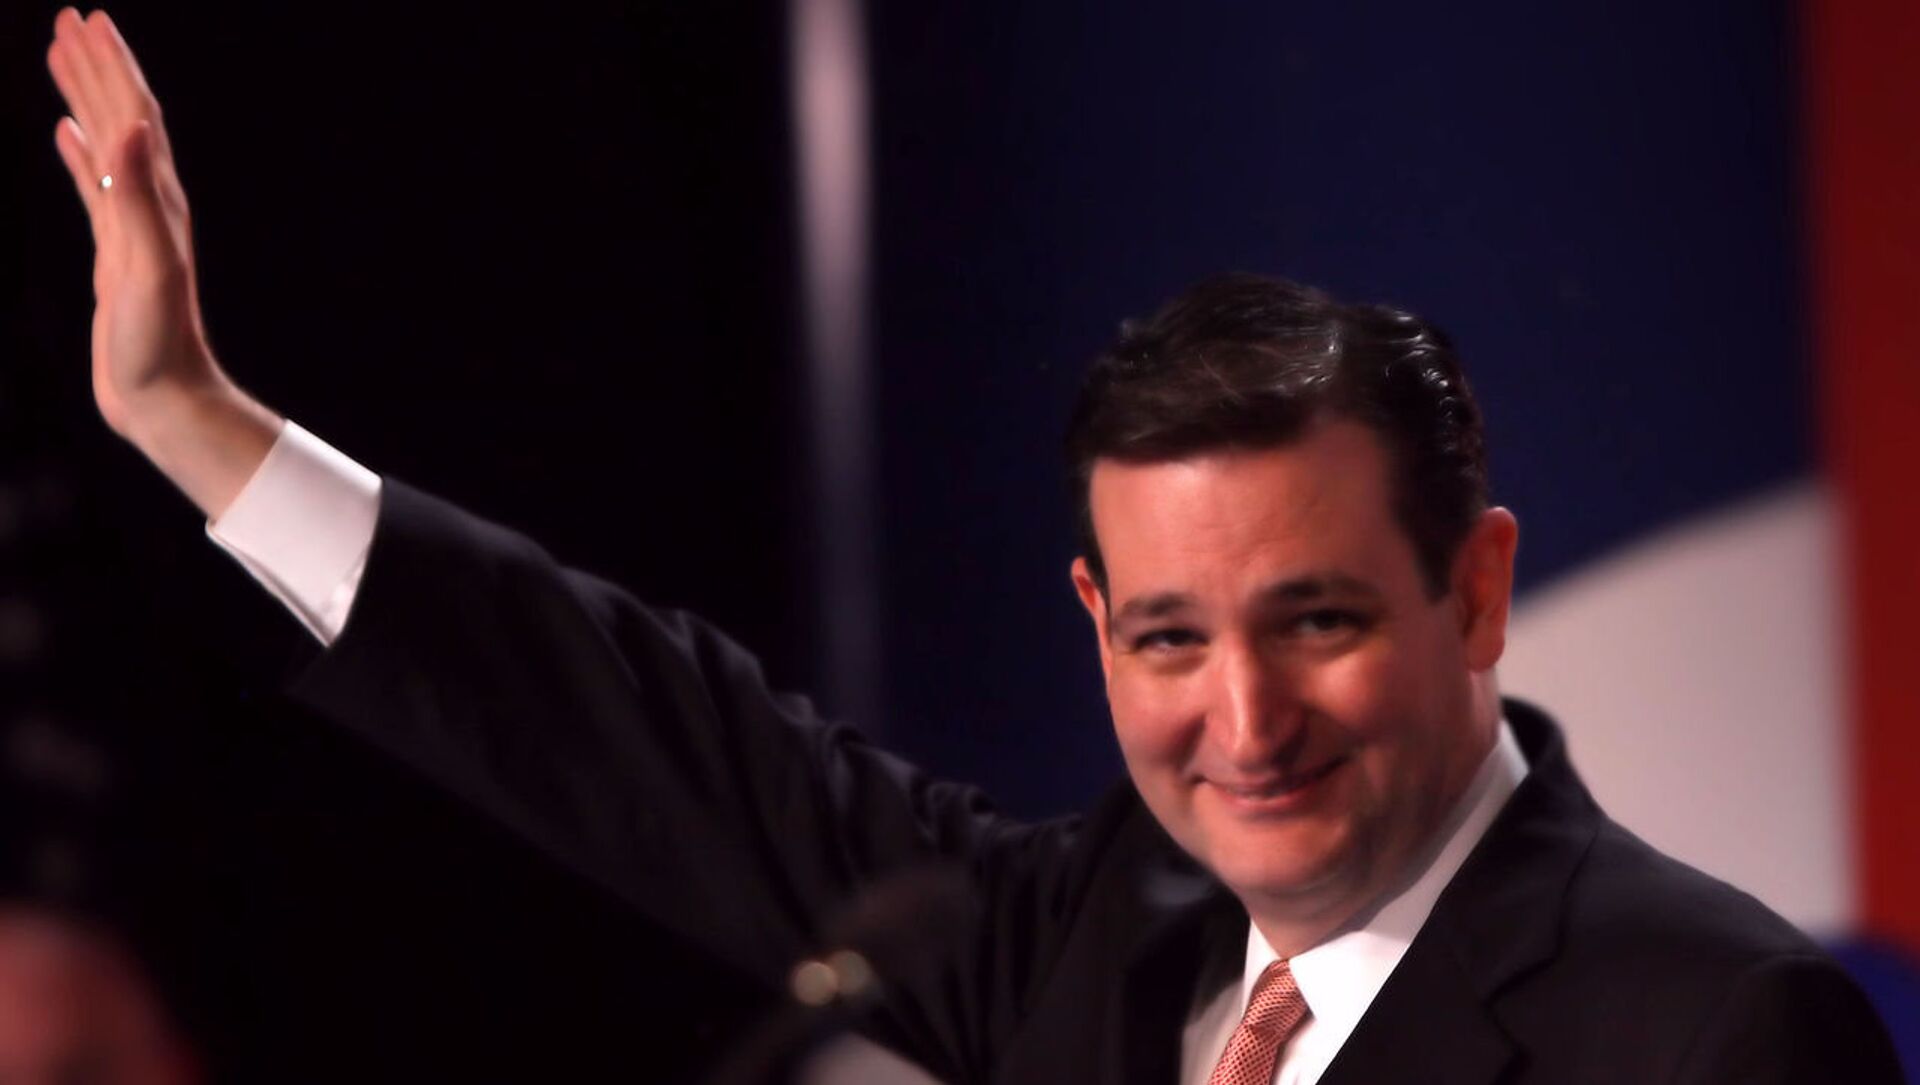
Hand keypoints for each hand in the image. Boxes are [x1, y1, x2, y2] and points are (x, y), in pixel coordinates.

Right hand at [47, 7, 276, 516]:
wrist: (164, 398)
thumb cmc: (158, 344)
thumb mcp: (147, 266)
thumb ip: (138, 198)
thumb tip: (135, 128)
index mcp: (159, 201)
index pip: (135, 115)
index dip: (111, 66)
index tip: (86, 19)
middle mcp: (151, 204)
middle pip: (122, 117)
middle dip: (97, 66)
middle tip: (70, 17)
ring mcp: (132, 226)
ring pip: (106, 144)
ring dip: (86, 97)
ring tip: (61, 55)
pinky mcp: (115, 251)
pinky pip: (95, 186)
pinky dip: (79, 153)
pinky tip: (65, 133)